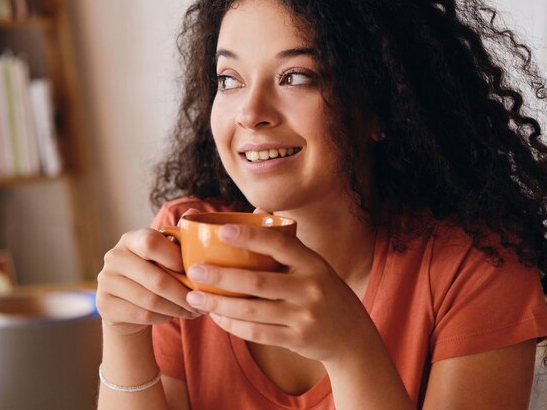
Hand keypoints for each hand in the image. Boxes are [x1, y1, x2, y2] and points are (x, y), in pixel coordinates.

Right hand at [96, 209, 200, 336]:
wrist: (127, 302)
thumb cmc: (154, 271)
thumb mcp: (165, 253)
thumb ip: (180, 235)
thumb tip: (194, 211)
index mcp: (131, 238)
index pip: (152, 243)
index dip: (176, 259)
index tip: (197, 272)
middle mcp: (114, 256)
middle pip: (156, 279)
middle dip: (184, 294)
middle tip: (202, 301)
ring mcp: (106, 280)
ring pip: (151, 300)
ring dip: (177, 308)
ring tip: (194, 311)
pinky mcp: (104, 304)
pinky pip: (142, 315)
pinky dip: (163, 317)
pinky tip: (174, 315)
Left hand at [184, 223, 367, 363]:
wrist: (352, 336)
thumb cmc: (324, 292)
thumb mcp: (314, 264)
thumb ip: (286, 243)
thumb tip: (257, 209)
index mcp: (313, 263)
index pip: (280, 245)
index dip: (250, 236)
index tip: (222, 231)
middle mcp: (311, 288)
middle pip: (258, 281)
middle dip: (221, 276)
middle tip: (194, 271)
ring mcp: (304, 315)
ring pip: (252, 310)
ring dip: (219, 304)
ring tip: (195, 297)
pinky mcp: (297, 338)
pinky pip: (257, 333)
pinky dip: (232, 325)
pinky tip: (215, 317)